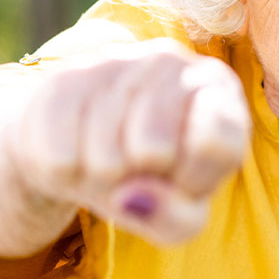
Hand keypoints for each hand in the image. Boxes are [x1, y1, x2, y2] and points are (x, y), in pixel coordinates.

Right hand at [9, 38, 250, 244]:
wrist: (81, 147)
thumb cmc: (150, 177)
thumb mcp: (180, 212)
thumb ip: (176, 217)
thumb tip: (131, 196)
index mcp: (218, 90)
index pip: (216, 140)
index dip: (194, 177)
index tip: (184, 178)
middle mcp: (172, 62)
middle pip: (155, 150)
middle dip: (142, 177)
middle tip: (139, 166)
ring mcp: (117, 61)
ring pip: (107, 156)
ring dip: (102, 177)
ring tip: (108, 157)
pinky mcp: (66, 77)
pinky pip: (61, 157)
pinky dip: (66, 173)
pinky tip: (76, 148)